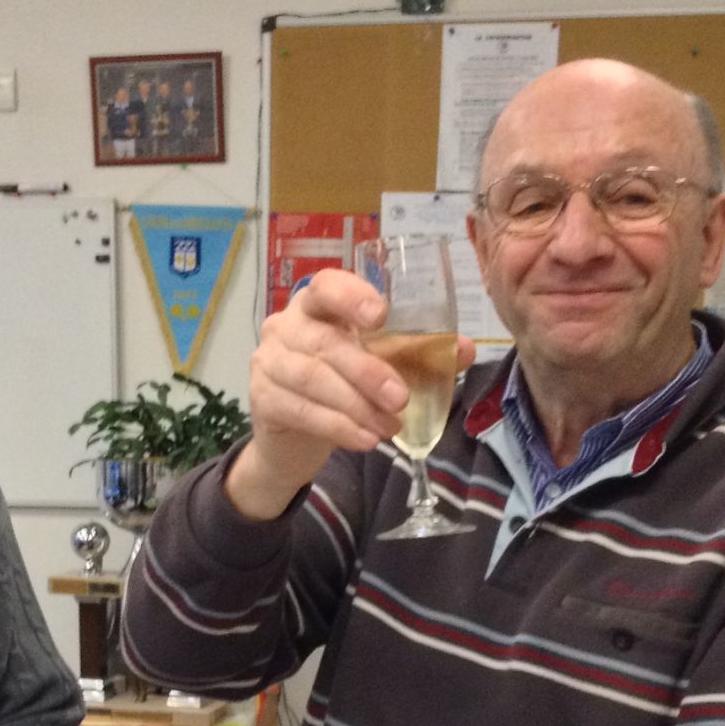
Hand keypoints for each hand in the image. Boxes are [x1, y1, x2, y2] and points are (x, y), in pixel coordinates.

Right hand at [226, 269, 472, 519]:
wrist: (296, 439)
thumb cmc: (343, 387)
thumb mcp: (381, 366)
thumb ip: (417, 354)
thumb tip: (462, 350)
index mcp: (318, 305)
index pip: (326, 286)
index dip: (351, 296)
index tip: (381, 317)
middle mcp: (286, 325)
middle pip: (324, 341)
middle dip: (367, 371)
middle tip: (401, 398)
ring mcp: (268, 361)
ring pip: (311, 378)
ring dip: (355, 404)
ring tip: (387, 426)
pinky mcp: (261, 398)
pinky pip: (300, 409)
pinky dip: (337, 426)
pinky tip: (364, 439)